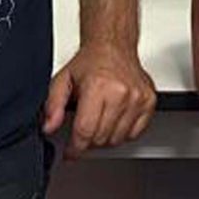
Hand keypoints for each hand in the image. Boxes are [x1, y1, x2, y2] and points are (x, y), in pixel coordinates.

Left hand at [42, 42, 155, 157]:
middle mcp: (120, 93)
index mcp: (98, 86)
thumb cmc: (90, 62)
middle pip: (101, 138)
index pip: (85, 130)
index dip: (75, 147)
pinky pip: (135, 134)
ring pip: (118, 139)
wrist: (114, 46)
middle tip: (83, 131)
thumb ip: (53, 104)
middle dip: (88, 141)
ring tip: (99, 122)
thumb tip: (48, 127)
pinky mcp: (149, 102)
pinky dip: (123, 133)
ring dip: (105, 138)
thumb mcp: (63, 79)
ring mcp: (137, 98)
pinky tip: (114, 120)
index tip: (70, 151)